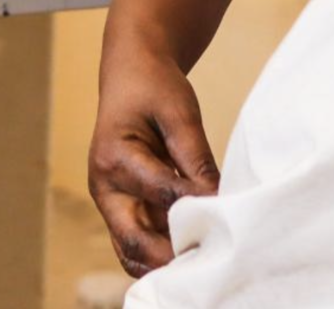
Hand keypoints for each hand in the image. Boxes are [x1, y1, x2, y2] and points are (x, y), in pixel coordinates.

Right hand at [88, 38, 221, 276]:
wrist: (131, 72)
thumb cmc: (154, 87)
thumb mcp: (180, 113)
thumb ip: (196, 158)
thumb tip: (217, 199)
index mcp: (114, 158)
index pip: (161, 194)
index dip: (196, 205)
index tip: (228, 214)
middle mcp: (105, 187)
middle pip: (134, 242)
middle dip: (170, 257)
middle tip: (211, 260)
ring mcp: (111, 200)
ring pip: (133, 250)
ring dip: (165, 260)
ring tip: (204, 259)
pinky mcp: (123, 205)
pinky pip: (139, 240)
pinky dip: (162, 250)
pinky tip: (193, 248)